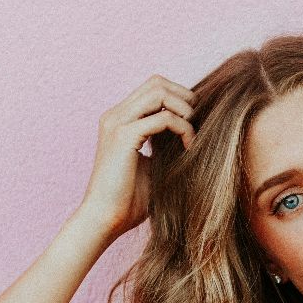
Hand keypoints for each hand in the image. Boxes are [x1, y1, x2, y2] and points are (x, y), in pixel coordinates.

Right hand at [73, 74, 196, 242]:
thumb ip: (165, 144)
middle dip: (185, 98)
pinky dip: (182, 128)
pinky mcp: (123, 136)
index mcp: (119, 120)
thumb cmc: (128, 200)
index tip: (194, 123)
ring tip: (193, 134)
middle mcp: (115, 115)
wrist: (104, 219)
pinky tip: (188, 147)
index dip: (179, 98)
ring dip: (184, 109)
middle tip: (198, 124)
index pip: (153, 89)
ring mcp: (117, 123)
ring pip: (159, 92)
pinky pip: (163, 117)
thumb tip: (193, 133)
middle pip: (157, 82)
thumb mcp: (153, 165)